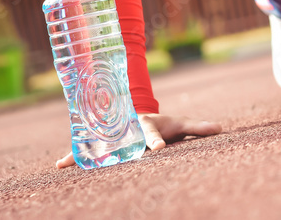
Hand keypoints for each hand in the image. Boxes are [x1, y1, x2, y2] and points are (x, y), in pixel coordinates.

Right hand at [55, 113, 222, 168]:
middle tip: (112, 158)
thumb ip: (199, 128)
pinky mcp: (104, 145)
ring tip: (69, 160)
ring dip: (88, 152)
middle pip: (122, 142)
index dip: (156, 142)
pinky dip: (74, 157)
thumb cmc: (164, 124)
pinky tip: (58, 165)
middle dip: (118, 150)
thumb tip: (221, 128)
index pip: (153, 135)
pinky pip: (88, 152)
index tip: (158, 150)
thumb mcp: (182, 125)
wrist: (141, 115)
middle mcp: (128, 132)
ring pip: (101, 145)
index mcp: (148, 126)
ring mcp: (114, 138)